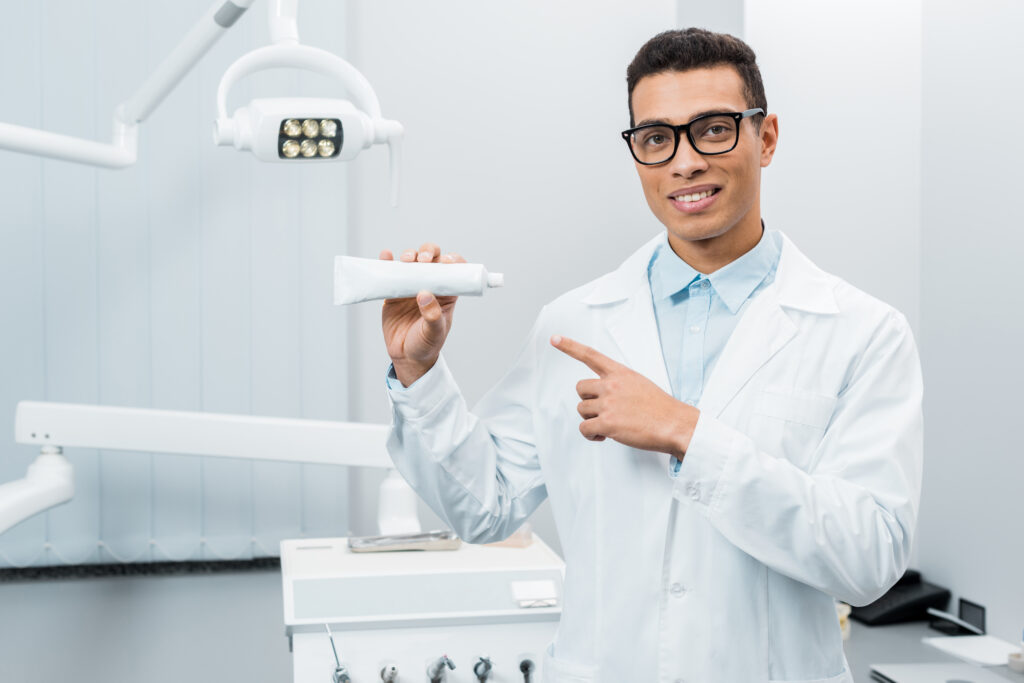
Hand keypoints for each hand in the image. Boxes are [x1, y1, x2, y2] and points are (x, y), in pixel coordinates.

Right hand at [380, 242, 465, 386]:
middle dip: (428, 252)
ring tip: (407, 260)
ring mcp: (411, 285)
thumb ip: (432, 316)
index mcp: (446, 293)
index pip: (453, 270)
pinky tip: (386, 256)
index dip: (451, 260)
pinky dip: (388, 261)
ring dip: (410, 254)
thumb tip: (425, 295)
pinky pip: (391, 272)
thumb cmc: (426, 344)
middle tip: (423, 259)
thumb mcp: (434, 332)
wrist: (406, 356)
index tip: (445, 261)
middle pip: (431, 259)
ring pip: (412, 261)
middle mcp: (430, 285)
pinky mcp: (394, 290)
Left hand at [551, 335, 699, 458]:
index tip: (554, 338)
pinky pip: (584, 428)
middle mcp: (612, 385)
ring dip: (591, 419)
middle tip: (603, 411)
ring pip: (581, 410)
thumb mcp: (640, 384)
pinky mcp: (607, 423)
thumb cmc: (661, 408)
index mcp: (620, 373)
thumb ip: (619, 385)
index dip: (570, 346)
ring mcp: (609, 403)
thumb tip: (604, 397)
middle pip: (580, 389)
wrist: (675, 424)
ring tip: (609, 425)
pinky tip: (603, 436)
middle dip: (588, 401)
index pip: (590, 355)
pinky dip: (590, 435)